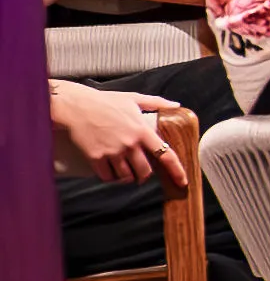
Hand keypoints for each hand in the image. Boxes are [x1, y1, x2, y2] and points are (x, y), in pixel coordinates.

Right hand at [52, 80, 186, 186]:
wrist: (76, 106)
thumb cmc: (106, 101)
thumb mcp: (134, 98)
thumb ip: (157, 103)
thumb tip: (177, 105)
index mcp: (142, 131)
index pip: (165, 155)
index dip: (177, 171)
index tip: (182, 181)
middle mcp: (129, 144)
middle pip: (145, 171)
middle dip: (146, 175)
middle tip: (142, 173)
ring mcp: (112, 152)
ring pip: (127, 177)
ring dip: (129, 177)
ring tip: (127, 172)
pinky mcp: (95, 158)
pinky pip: (108, 177)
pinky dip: (112, 177)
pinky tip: (112, 171)